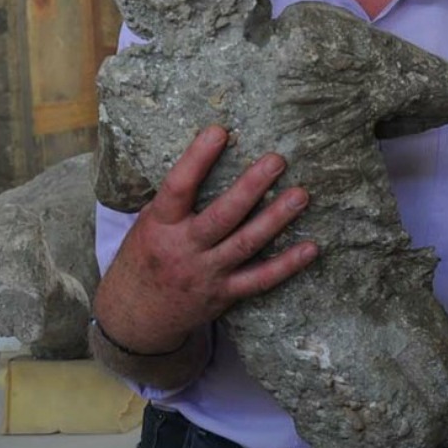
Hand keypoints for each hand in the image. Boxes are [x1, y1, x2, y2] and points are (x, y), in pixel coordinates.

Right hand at [94, 125, 317, 353]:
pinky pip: (260, 279)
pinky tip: (311, 248)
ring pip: (245, 244)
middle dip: (250, 187)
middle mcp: (184, 249)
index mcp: (160, 226)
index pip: (178, 188)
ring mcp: (207, 273)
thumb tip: (204, 156)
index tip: (219, 131)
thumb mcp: (147, 225)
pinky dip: (287, 265)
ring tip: (301, 196)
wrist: (136, 316)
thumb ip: (175, 201)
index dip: (197, 159)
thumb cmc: (144, 259)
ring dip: (275, 219)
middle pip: (221, 216)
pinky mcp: (225, 294)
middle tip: (277, 161)